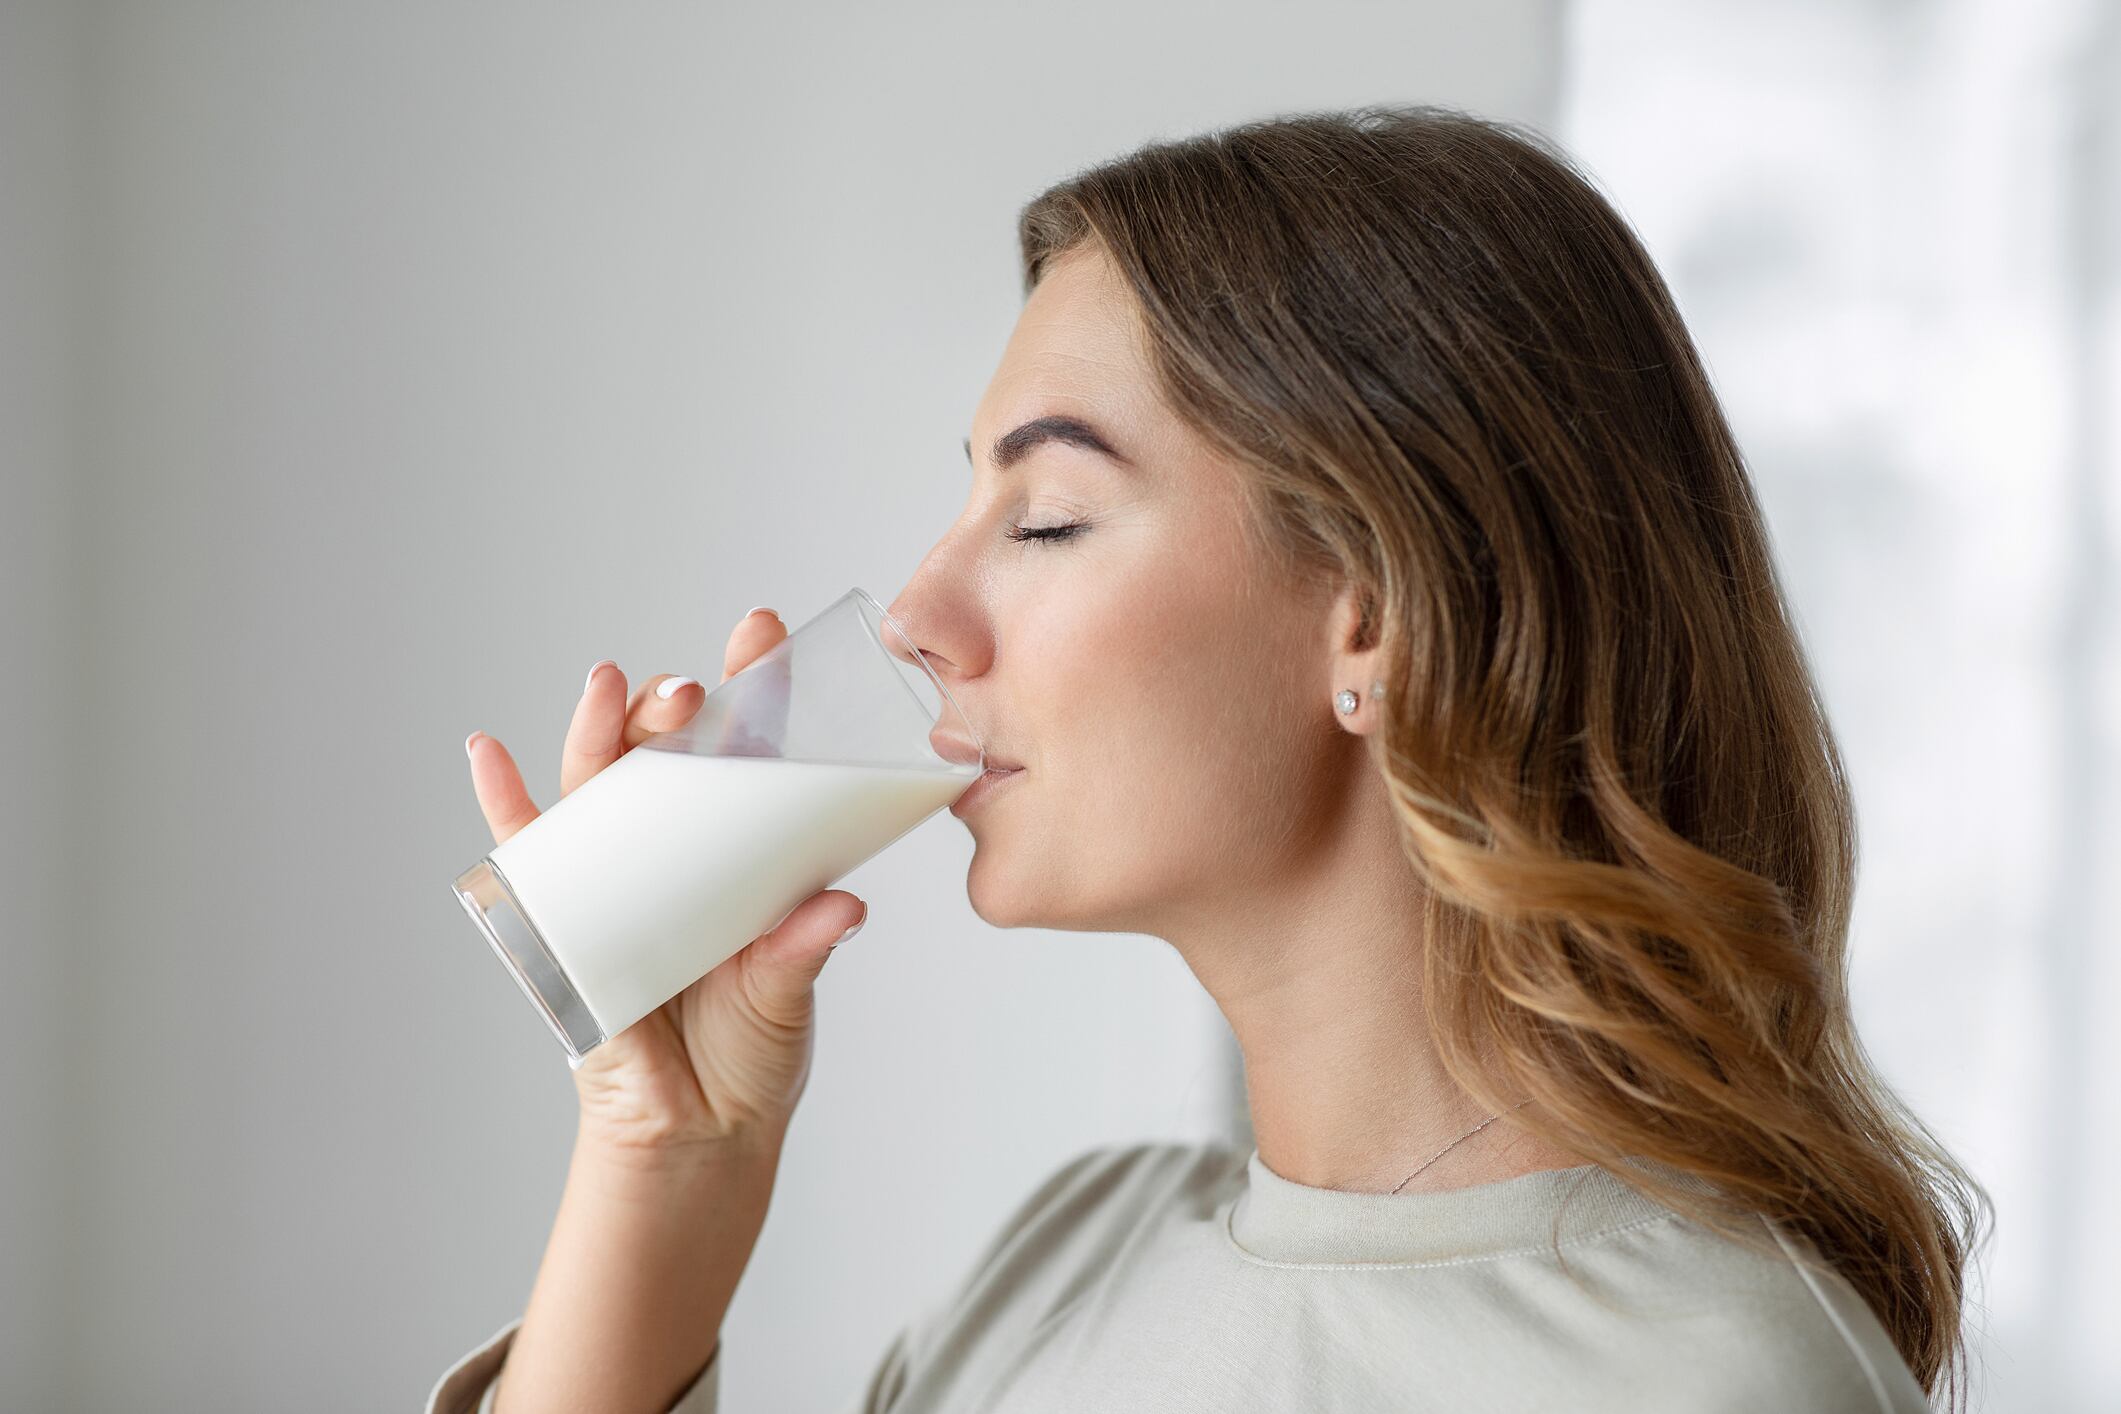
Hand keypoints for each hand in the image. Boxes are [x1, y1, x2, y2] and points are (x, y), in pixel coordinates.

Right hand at [464, 608, 867, 1161]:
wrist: (695, 1134)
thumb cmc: (750, 1052)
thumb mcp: (785, 993)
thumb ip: (801, 949)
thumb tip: (839, 908)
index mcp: (741, 850)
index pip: (748, 750)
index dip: (753, 689)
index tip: (764, 634)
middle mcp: (677, 849)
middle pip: (664, 756)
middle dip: (671, 708)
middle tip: (688, 688)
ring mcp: (616, 876)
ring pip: (599, 788)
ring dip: (598, 733)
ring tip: (607, 687)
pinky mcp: (560, 919)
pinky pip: (525, 854)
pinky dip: (501, 803)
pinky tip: (487, 753)